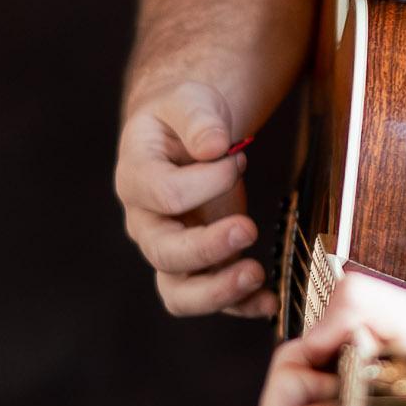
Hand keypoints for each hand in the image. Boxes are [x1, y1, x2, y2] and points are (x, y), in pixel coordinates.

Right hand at [117, 81, 270, 317]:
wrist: (184, 135)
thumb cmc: (184, 116)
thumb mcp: (189, 100)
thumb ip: (198, 118)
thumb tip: (214, 145)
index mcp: (136, 177)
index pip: (163, 194)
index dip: (205, 182)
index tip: (238, 159)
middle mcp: (146, 221)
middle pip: (164, 252)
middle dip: (207, 247)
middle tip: (248, 228)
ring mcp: (170, 249)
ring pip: (178, 292)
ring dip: (217, 291)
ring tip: (256, 274)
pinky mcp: (199, 266)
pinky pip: (211, 298)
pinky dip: (240, 305)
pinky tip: (269, 300)